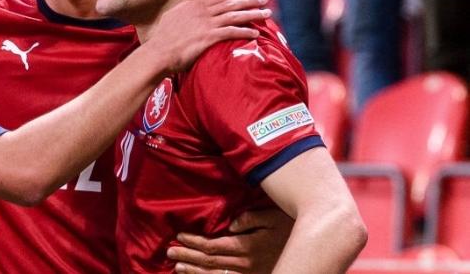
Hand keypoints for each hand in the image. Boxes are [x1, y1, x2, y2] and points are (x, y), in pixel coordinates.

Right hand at [145, 0, 269, 72]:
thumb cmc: (161, 41)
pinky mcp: (209, 36)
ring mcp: (206, 23)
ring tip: (267, 14)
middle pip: (231, 3)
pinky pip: (232, 32)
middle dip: (249, 0)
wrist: (158, 53)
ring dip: (253, 14)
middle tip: (264, 0)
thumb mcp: (171, 19)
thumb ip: (183, 14)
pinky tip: (256, 33)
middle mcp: (201, 11)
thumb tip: (188, 13)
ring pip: (235, 15)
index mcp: (192, 5)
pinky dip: (245, 31)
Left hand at [169, 208, 293, 273]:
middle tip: (170, 252)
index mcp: (247, 247)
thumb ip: (249, 220)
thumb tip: (230, 226)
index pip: (213, 247)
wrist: (315, 247)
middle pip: (211, 262)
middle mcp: (246, 264)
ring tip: (178, 267)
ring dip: (196, 271)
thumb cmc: (292, 225)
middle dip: (188, 256)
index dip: (195, 242)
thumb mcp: (272, 217)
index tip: (179, 236)